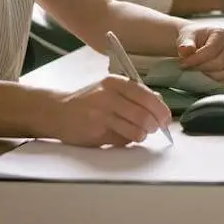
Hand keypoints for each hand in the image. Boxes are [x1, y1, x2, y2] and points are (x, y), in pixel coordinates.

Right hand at [50, 75, 172, 146]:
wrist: (57, 112)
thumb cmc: (87, 101)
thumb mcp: (110, 89)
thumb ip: (134, 94)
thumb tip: (159, 103)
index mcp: (114, 82)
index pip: (146, 95)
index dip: (160, 109)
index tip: (166, 118)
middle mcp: (108, 96)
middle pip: (143, 114)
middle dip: (154, 125)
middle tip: (155, 128)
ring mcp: (101, 115)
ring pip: (136, 130)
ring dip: (143, 134)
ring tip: (139, 133)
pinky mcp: (97, 132)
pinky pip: (123, 139)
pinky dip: (128, 140)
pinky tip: (121, 135)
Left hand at [176, 24, 223, 85]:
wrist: (193, 44)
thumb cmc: (191, 39)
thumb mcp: (185, 38)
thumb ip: (186, 44)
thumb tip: (185, 49)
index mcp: (221, 34)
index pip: (211, 51)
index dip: (196, 59)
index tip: (184, 62)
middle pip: (220, 63)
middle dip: (203, 68)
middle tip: (191, 67)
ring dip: (215, 76)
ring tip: (202, 73)